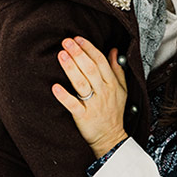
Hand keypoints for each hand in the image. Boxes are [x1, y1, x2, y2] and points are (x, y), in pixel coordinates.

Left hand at [52, 36, 128, 157]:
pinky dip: (64, 96)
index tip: (77, 38)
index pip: (101, 62)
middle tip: (66, 42)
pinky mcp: (83, 116)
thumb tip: (114, 50)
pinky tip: (54, 87)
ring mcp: (93, 105)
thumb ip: (117, 69)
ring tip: (61, 55)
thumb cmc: (114, 113)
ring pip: (81, 84)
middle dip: (78, 54)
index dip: (89, 48)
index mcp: (111, 84)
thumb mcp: (121, 89)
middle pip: (90, 69)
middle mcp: (103, 92)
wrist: (111, 138)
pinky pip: (73, 105)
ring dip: (71, 68)